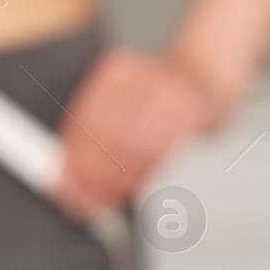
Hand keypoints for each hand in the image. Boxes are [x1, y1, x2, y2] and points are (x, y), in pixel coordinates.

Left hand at [54, 48, 221, 220]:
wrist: (207, 76)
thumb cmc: (158, 94)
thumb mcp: (123, 97)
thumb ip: (92, 129)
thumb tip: (64, 169)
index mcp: (118, 71)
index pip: (86, 119)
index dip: (72, 155)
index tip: (62, 179)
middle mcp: (143, 79)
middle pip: (107, 135)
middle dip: (89, 173)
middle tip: (79, 197)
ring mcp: (170, 96)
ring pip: (132, 148)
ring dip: (112, 180)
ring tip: (99, 198)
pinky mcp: (192, 115)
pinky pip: (160, 153)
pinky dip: (139, 176)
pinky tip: (126, 188)